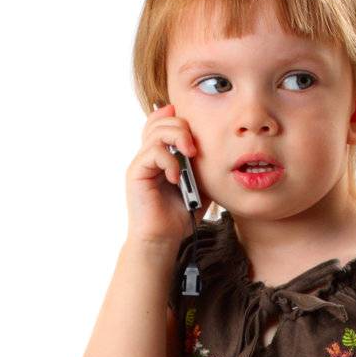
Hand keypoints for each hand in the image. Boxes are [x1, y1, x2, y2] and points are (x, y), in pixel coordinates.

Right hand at [125, 102, 212, 248]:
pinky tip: (176, 177)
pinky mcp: (136, 173)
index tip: (197, 130)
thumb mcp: (200, 185)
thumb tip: (219, 147)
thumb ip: (204, 165)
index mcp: (162, 154)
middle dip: (183, 127)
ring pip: (156, 132)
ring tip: (190, 156)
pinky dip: (169, 161)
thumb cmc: (180, 215)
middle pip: (161, 121)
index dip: (179, 117)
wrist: (164, 239)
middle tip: (195, 149)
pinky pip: (153, 152)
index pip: (164, 121)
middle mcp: (149, 155)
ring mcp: (141, 163)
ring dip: (178, 139)